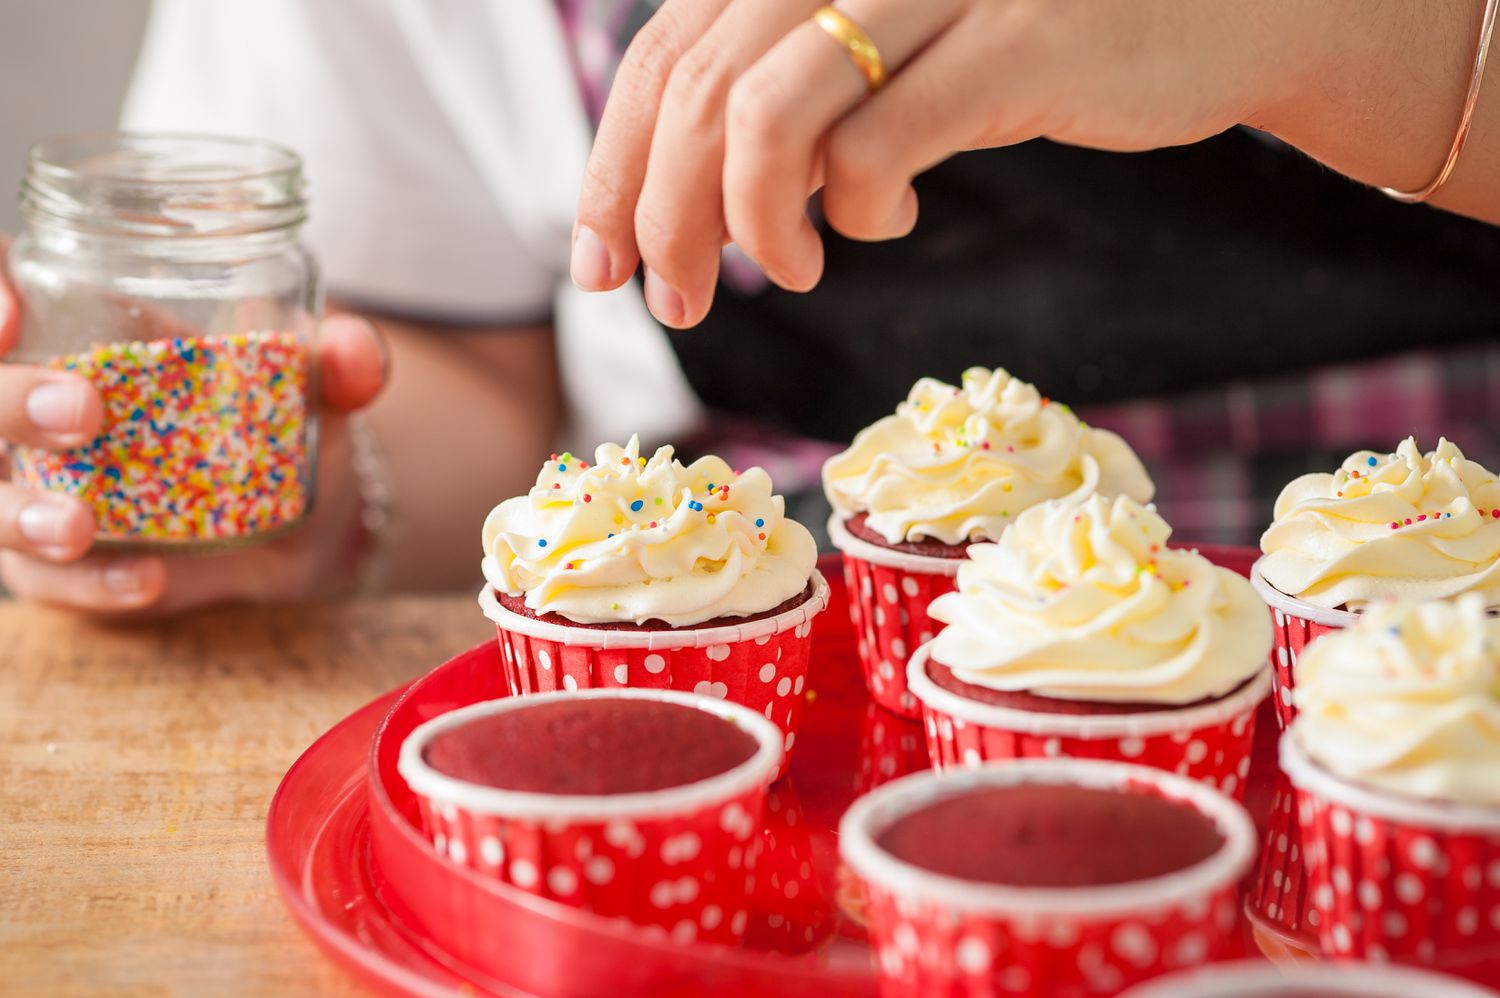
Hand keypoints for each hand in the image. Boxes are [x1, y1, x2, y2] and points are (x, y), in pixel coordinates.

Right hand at [0, 238, 386, 614]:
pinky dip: (92, 585)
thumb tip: (358, 355)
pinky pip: (48, 582)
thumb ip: (340, 362)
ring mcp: (39, 490)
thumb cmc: (278, 424)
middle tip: (83, 413)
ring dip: (19, 512)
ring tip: (81, 527)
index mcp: (86, 335)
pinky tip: (147, 581)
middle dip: (9, 402)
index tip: (13, 314)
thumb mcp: (314, 388)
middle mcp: (38, 411)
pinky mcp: (59, 566)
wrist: (300, 524)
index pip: (7, 296)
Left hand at [571, 0, 1423, 325]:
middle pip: (697, 91)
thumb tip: (686, 196)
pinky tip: (886, 221)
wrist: (1224, 9)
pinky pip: (876, 145)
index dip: (612, 164)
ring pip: (765, 114)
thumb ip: (795, 90)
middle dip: (661, 215)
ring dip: (747, 222)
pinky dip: (855, 207)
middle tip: (674, 299)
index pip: (665, 54)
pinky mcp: (1011, 42)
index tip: (598, 259)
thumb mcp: (897, 48)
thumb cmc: (1040, 41)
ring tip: (789, 272)